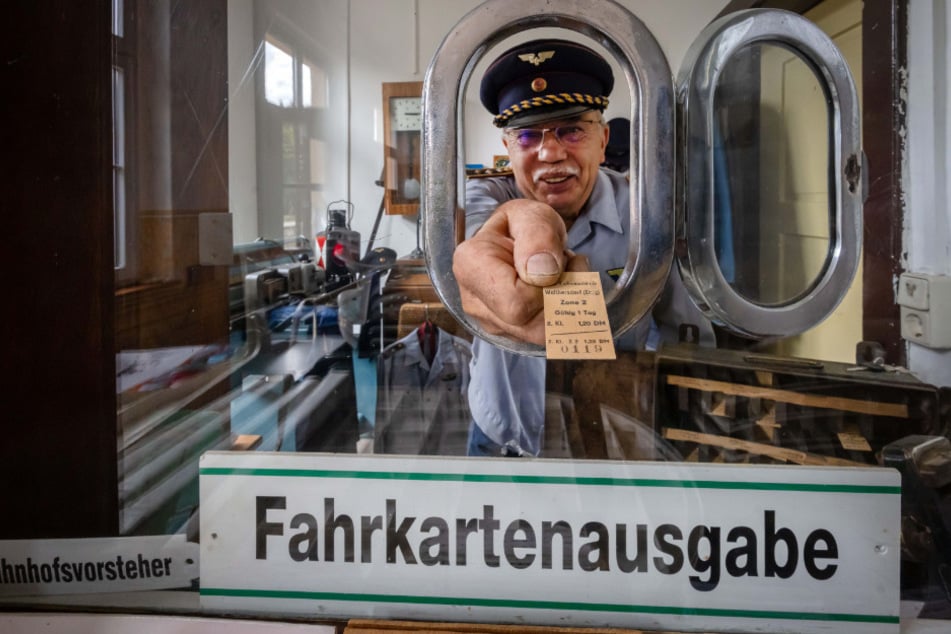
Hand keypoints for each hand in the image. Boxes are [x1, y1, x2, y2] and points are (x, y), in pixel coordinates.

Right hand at [452, 199, 588, 344]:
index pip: (516, 302)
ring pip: (544, 336)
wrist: (518, 239)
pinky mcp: (509, 334)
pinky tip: (556, 292)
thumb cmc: (523, 226)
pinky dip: (563, 316)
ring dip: (566, 305)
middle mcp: (474, 301)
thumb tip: (541, 273)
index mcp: (471, 266)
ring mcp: (490, 323)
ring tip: (560, 277)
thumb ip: (537, 235)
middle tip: (563, 266)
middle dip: (561, 295)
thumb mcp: (533, 215)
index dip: (547, 285)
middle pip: (532, 325)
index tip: (553, 259)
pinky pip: (547, 337)